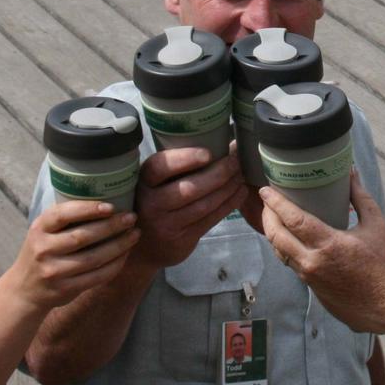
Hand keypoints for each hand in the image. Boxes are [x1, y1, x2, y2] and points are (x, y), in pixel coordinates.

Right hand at [10, 201, 139, 310]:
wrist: (25, 289)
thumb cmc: (44, 251)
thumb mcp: (44, 231)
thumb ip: (66, 219)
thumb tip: (105, 198)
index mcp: (39, 228)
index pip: (63, 214)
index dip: (88, 209)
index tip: (111, 206)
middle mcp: (43, 249)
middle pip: (82, 236)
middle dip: (111, 226)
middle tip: (131, 217)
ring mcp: (53, 271)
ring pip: (93, 258)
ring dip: (119, 245)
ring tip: (135, 234)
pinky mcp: (65, 288)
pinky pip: (96, 276)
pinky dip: (114, 265)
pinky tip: (125, 254)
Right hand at [130, 145, 246, 269]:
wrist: (146, 246)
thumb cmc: (156, 201)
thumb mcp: (154, 182)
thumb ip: (173, 166)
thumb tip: (216, 138)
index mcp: (144, 181)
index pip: (160, 167)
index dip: (184, 159)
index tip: (209, 152)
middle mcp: (151, 203)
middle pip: (189, 188)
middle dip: (218, 173)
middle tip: (236, 161)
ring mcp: (166, 224)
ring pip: (203, 205)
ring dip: (227, 188)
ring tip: (241, 175)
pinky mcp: (182, 238)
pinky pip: (210, 219)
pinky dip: (228, 204)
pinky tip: (239, 192)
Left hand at [260, 172, 384, 332]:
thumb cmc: (383, 264)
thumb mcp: (376, 225)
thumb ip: (360, 197)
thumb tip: (350, 173)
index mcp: (328, 244)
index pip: (293, 219)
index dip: (276, 203)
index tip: (265, 191)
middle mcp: (312, 262)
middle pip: (276, 236)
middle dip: (267, 216)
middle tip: (267, 202)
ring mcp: (309, 278)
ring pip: (279, 252)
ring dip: (273, 233)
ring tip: (274, 218)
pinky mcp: (310, 288)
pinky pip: (291, 264)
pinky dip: (285, 249)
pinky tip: (290, 239)